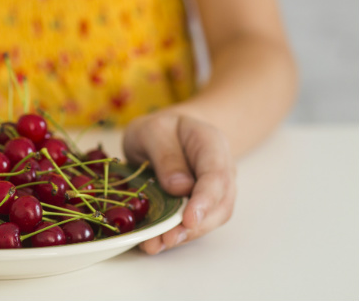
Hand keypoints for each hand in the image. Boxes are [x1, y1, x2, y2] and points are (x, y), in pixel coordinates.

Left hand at [122, 113, 236, 253]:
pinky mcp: (201, 206)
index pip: (216, 175)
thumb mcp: (154, 130)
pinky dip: (177, 235)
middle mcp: (221, 170)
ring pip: (210, 219)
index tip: (189, 220)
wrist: (168, 134)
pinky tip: (155, 243)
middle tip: (165, 239)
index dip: (204, 200)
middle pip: (220, 204)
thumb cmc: (161, 130)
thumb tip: (179, 187)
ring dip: (184, 236)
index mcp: (212, 144)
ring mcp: (215, 191)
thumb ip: (166, 154)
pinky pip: (195, 224)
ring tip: (155, 245)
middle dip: (194, 227)